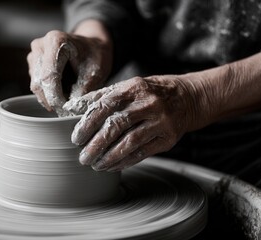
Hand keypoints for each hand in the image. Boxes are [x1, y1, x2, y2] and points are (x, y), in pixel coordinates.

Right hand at [27, 29, 111, 115]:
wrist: (92, 47)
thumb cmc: (95, 56)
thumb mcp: (95, 73)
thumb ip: (83, 90)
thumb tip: (70, 109)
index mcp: (56, 41)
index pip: (49, 77)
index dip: (55, 97)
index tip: (66, 110)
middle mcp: (40, 46)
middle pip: (38, 82)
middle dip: (52, 100)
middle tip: (68, 110)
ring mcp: (34, 54)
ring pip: (36, 86)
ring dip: (51, 97)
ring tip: (69, 96)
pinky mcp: (33, 64)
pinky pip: (37, 85)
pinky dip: (49, 93)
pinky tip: (64, 90)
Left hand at [64, 75, 205, 170]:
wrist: (188, 98)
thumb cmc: (151, 93)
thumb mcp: (129, 87)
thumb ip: (102, 96)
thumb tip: (72, 107)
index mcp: (134, 88)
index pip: (106, 105)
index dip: (88, 123)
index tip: (76, 137)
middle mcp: (148, 103)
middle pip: (117, 126)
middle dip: (96, 144)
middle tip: (83, 157)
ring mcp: (161, 121)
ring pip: (130, 142)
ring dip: (109, 157)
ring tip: (95, 165)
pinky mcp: (168, 138)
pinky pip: (143, 153)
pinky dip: (125, 161)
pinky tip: (112, 166)